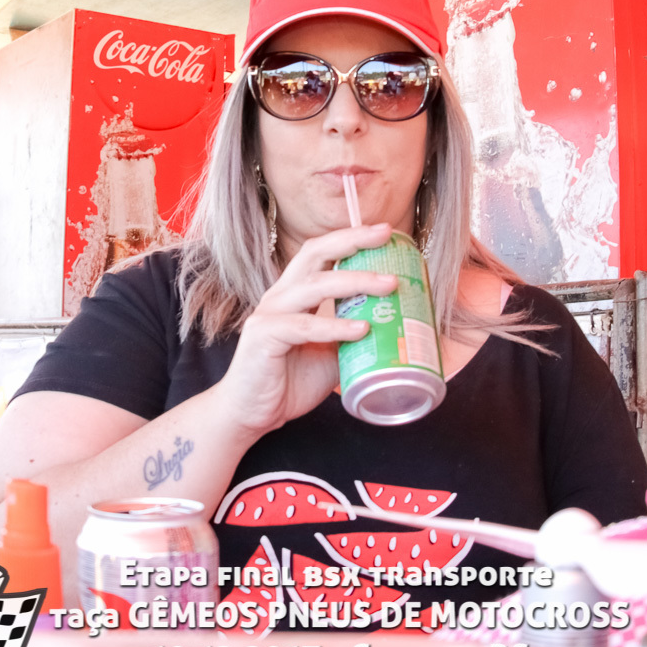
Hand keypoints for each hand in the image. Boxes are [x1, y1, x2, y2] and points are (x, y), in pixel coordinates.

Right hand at [213, 223, 398, 435]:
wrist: (252, 415)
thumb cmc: (289, 382)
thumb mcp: (331, 355)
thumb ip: (352, 337)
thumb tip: (394, 329)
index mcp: (295, 294)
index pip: (322, 252)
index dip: (351, 238)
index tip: (386, 232)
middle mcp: (281, 296)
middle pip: (315, 253)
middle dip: (352, 240)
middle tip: (386, 235)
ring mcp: (269, 314)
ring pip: (314, 285)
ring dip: (355, 281)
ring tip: (389, 285)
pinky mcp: (263, 337)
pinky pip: (304, 326)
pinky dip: (335, 326)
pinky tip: (362, 329)